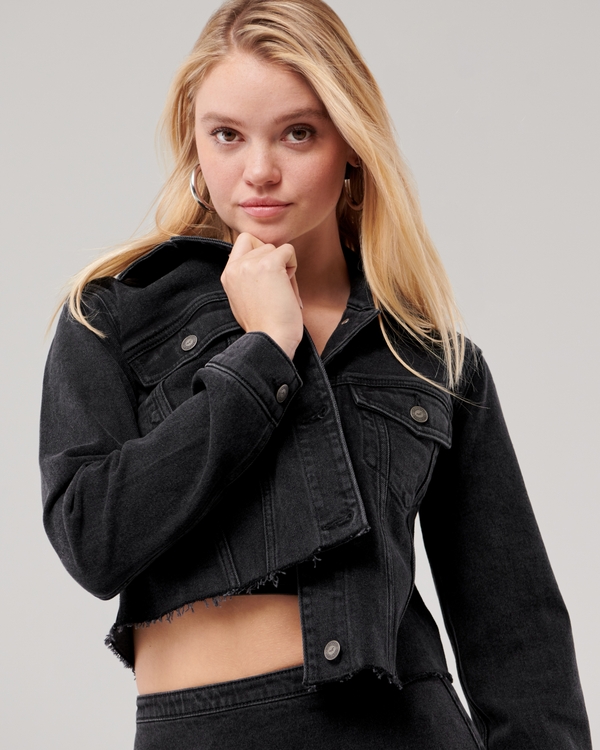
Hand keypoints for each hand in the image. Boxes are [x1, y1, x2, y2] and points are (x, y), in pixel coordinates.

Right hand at [221, 233, 303, 359]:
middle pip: (260, 243)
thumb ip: (245, 277)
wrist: (270, 339)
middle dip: (271, 261)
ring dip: (283, 266)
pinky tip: (288, 287)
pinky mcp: (269, 265)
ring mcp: (250, 264)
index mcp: (227, 274)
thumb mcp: (242, 298)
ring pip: (274, 247)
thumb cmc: (264, 325)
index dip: (258, 252)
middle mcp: (235, 267)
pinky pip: (288, 250)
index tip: (266, 275)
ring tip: (280, 290)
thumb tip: (261, 260)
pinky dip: (293, 265)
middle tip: (275, 286)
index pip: (243, 241)